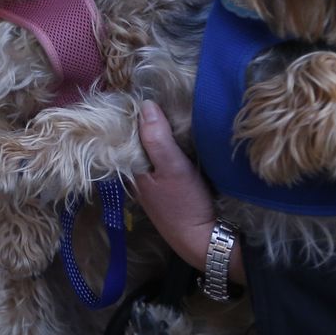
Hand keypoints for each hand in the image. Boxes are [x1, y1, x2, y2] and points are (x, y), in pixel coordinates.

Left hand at [133, 101, 245, 284]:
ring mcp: (156, 182)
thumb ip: (157, 138)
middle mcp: (140, 174)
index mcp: (132, 169)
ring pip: (156, 149)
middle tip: (167, 97)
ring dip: (165, 133)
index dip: (138, 113)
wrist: (207, 243)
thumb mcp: (173, 168)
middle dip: (152, 121)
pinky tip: (186, 136)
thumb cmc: (186, 206)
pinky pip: (169, 159)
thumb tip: (145, 104)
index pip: (128, 132)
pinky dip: (176, 147)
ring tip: (177, 109)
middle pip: (143, 140)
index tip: (149, 92)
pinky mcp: (173, 188)